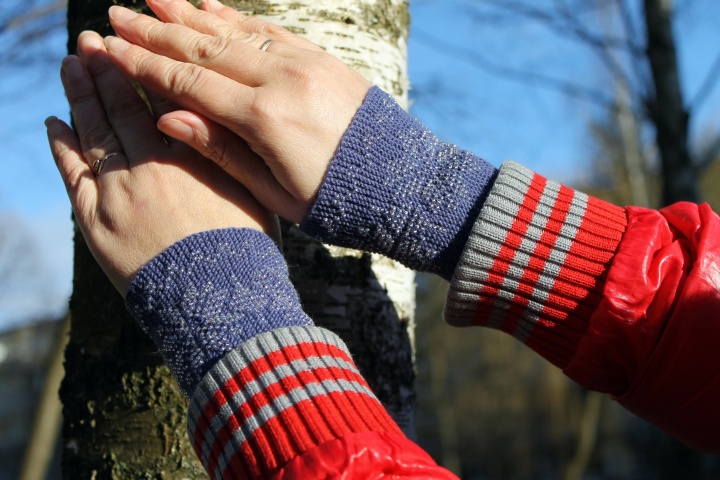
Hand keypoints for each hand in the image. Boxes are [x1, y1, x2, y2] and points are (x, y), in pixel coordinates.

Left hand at [47, 31, 276, 295]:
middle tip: (90, 43)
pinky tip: (54, 122)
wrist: (220, 301)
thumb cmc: (246, 251)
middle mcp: (152, 164)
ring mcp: (119, 191)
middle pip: (121, 108)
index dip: (143, 71)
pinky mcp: (97, 221)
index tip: (131, 48)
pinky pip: (74, 173)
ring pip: (93, 132)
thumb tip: (216, 123)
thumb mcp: (255, 194)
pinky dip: (62, 144)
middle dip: (105, 71)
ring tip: (71, 65)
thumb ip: (230, 155)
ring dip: (80, 95)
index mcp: (193, 155)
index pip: (160, 101)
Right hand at [103, 0, 371, 222]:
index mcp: (265, 118)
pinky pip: (270, 30)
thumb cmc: (336, 200)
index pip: (189, 83)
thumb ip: (221, 150)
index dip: (144, 65)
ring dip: (190, 15)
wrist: (402, 183)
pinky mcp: (322, 59)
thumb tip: (167, 116)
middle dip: (156, 31)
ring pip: (235, 32)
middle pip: (205, 48)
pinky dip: (236, 18)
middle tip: (116, 13)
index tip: (110, 49)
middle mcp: (283, 79)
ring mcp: (305, 63)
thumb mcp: (274, 192)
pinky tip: (211, 7)